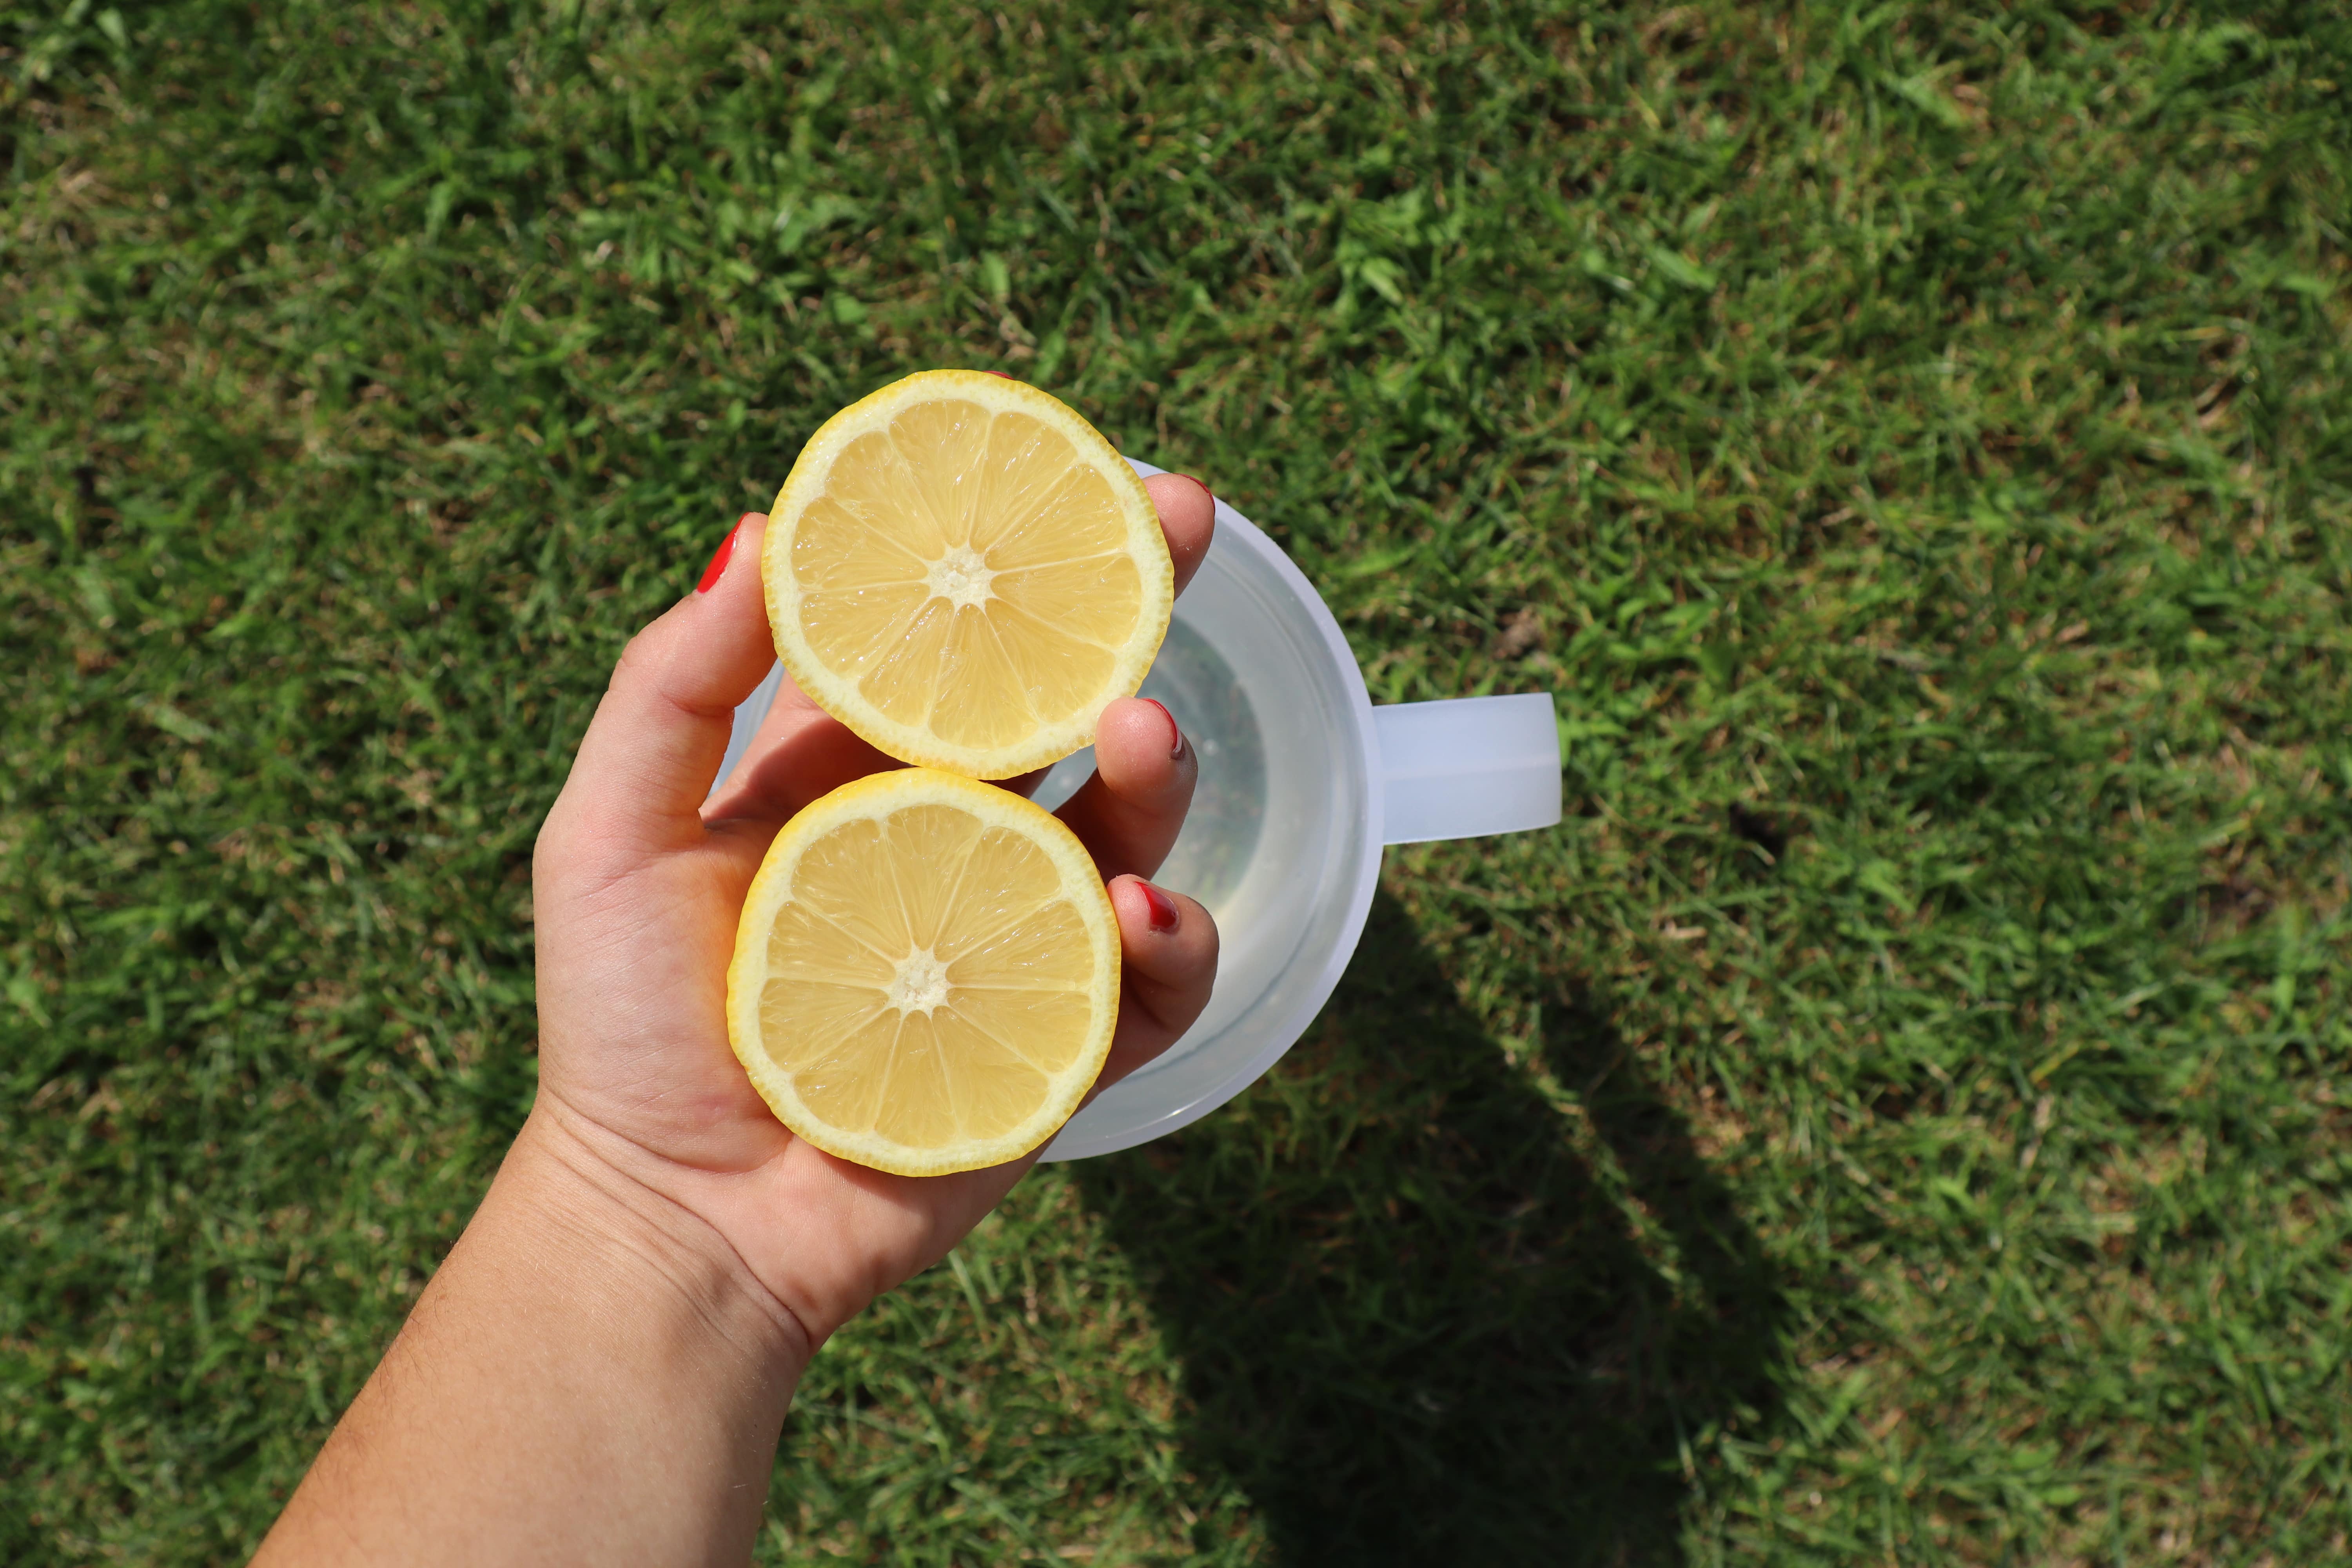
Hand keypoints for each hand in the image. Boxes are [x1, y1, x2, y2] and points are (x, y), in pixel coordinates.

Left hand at [527, 473, 1220, 1358]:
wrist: (676, 1220)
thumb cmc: (624, 1031)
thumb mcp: (609, 835)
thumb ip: (673, 687)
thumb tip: (756, 528)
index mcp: (854, 773)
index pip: (952, 640)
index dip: (1016, 552)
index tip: (1076, 468)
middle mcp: (948, 838)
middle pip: (1068, 707)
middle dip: (1131, 613)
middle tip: (1183, 529)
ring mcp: (1014, 938)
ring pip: (1129, 828)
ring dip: (1159, 772)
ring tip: (1147, 738)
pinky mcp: (1061, 1045)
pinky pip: (1147, 983)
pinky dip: (1170, 945)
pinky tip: (1142, 916)